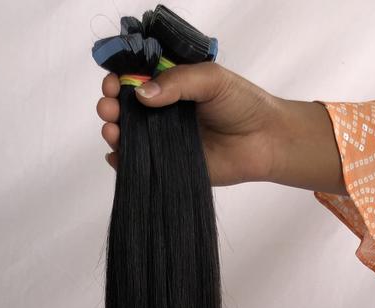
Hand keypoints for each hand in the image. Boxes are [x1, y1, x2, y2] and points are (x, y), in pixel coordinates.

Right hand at [96, 62, 346, 194]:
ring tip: (113, 129)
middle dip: (110, 104)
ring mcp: (163, 138)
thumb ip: (177, 82)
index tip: (113, 81)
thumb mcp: (211, 79)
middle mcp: (163, 110)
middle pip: (124, 105)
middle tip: (110, 106)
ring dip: (113, 130)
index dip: (119, 76)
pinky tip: (117, 156)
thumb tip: (141, 93)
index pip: (135, 75)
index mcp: (171, 83)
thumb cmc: (243, 105)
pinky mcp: (167, 164)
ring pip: (127, 134)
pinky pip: (138, 163)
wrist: (265, 142)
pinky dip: (122, 161)